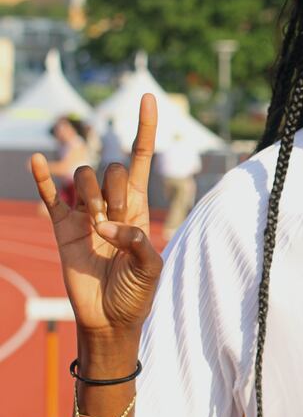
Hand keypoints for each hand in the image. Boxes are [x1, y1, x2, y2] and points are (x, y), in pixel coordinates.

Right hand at [31, 94, 162, 334]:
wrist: (109, 319)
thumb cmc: (136, 293)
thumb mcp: (151, 267)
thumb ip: (138, 241)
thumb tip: (106, 225)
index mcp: (138, 208)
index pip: (140, 159)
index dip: (145, 129)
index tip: (148, 97)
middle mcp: (111, 204)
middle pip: (110, 169)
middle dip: (112, 190)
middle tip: (113, 223)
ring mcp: (85, 213)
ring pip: (83, 178)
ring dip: (89, 196)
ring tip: (94, 226)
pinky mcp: (62, 227)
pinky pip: (50, 197)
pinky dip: (42, 177)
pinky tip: (37, 160)